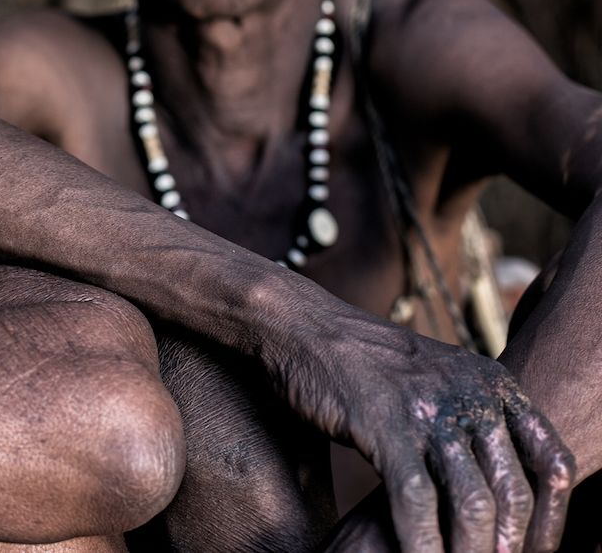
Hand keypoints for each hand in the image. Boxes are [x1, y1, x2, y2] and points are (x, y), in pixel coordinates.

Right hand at [278, 319, 573, 552]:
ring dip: (469, 551)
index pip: (551, 462)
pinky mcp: (384, 424)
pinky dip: (422, 541)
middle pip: (514, 492)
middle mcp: (470, 395)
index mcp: (492, 383)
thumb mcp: (436, 377)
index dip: (552, 517)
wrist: (302, 325)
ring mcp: (428, 409)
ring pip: (471, 503)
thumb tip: (492, 484)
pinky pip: (416, 499)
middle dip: (510, 544)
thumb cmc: (365, 360)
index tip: (535, 550)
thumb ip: (470, 417)